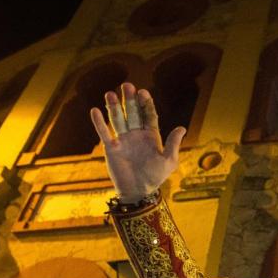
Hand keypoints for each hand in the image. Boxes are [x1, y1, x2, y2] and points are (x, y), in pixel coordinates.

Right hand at [90, 83, 185, 202]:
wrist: (139, 191)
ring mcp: (123, 140)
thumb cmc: (155, 177)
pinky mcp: (111, 148)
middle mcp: (136, 134)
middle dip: (130, 100)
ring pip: (118, 119)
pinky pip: (104, 133)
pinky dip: (99, 122)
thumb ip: (173, 143)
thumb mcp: (169, 161)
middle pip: (132, 113)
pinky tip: (95, 110)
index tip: (143, 92)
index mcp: (151, 135)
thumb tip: (182, 127)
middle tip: (127, 86)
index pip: (148, 115)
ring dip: (114, 107)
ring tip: (110, 93)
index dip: (146, 103)